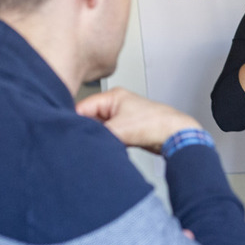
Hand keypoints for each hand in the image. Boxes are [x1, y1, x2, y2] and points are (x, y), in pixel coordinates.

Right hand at [76, 87, 200, 154]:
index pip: (82, 107)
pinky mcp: (126, 130)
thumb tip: (81, 140)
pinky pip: (109, 136)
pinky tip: (110, 147)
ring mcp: (121, 117)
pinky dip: (107, 142)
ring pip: (99, 129)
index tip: (70, 134)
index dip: (74, 121)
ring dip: (99, 138)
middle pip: (89, 118)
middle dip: (88, 131)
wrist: (175, 135)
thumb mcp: (118, 129)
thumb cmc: (154, 124)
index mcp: (112, 96)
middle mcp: (115, 105)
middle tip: (86, 141)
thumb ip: (96, 134)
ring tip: (103, 143)